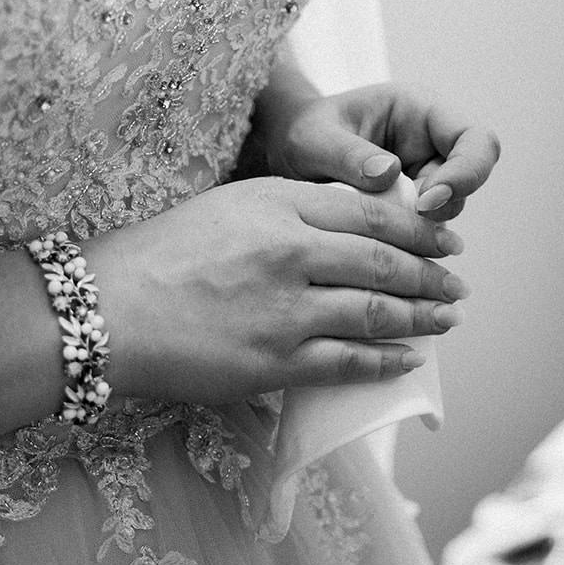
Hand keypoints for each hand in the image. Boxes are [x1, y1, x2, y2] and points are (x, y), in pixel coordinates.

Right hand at [86, 177, 468, 404]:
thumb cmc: (160, 253)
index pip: (371, 212)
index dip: (418, 228)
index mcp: (278, 203)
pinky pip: (347, 361)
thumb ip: (290, 208)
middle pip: (384, 261)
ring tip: (446, 319)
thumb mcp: (229, 204)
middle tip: (457, 283)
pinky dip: (385, 361)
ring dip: (421, 317)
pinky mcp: (274, 360)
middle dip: (431, 274)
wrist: (106, 308)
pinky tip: (408, 359)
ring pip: (376, 311)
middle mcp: (289, 250)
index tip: (444, 239)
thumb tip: (351, 224)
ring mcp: (285, 309)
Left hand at [258, 82, 499, 222]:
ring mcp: (425, 174)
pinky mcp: (412, 204)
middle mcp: (432, 142)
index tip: (426, 201)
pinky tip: (378, 243)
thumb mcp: (313, 138)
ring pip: (451, 209)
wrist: (286, 151)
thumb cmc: (301, 132)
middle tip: (406, 221)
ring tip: (377, 228)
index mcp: (420, 110)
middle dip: (446, 204)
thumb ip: (347, 154)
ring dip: (423, 226)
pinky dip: (408, 240)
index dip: (465, 172)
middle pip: (472, 177)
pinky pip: (425, 228)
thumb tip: (390, 175)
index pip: (474, 139)